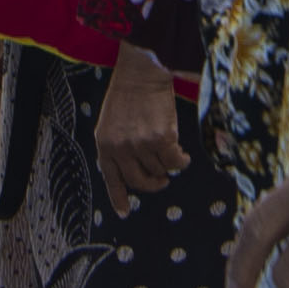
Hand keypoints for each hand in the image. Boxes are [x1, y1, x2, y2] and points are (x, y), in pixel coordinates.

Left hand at [97, 47, 186, 209]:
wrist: (142, 74)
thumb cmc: (128, 95)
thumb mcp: (111, 124)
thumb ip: (117, 147)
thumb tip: (134, 171)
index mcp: (105, 145)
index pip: (111, 180)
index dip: (118, 198)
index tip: (124, 213)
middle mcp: (121, 149)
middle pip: (139, 181)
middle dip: (152, 184)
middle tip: (161, 180)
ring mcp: (141, 145)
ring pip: (160, 170)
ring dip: (168, 167)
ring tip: (172, 155)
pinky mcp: (161, 139)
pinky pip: (175, 162)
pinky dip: (181, 162)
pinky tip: (183, 155)